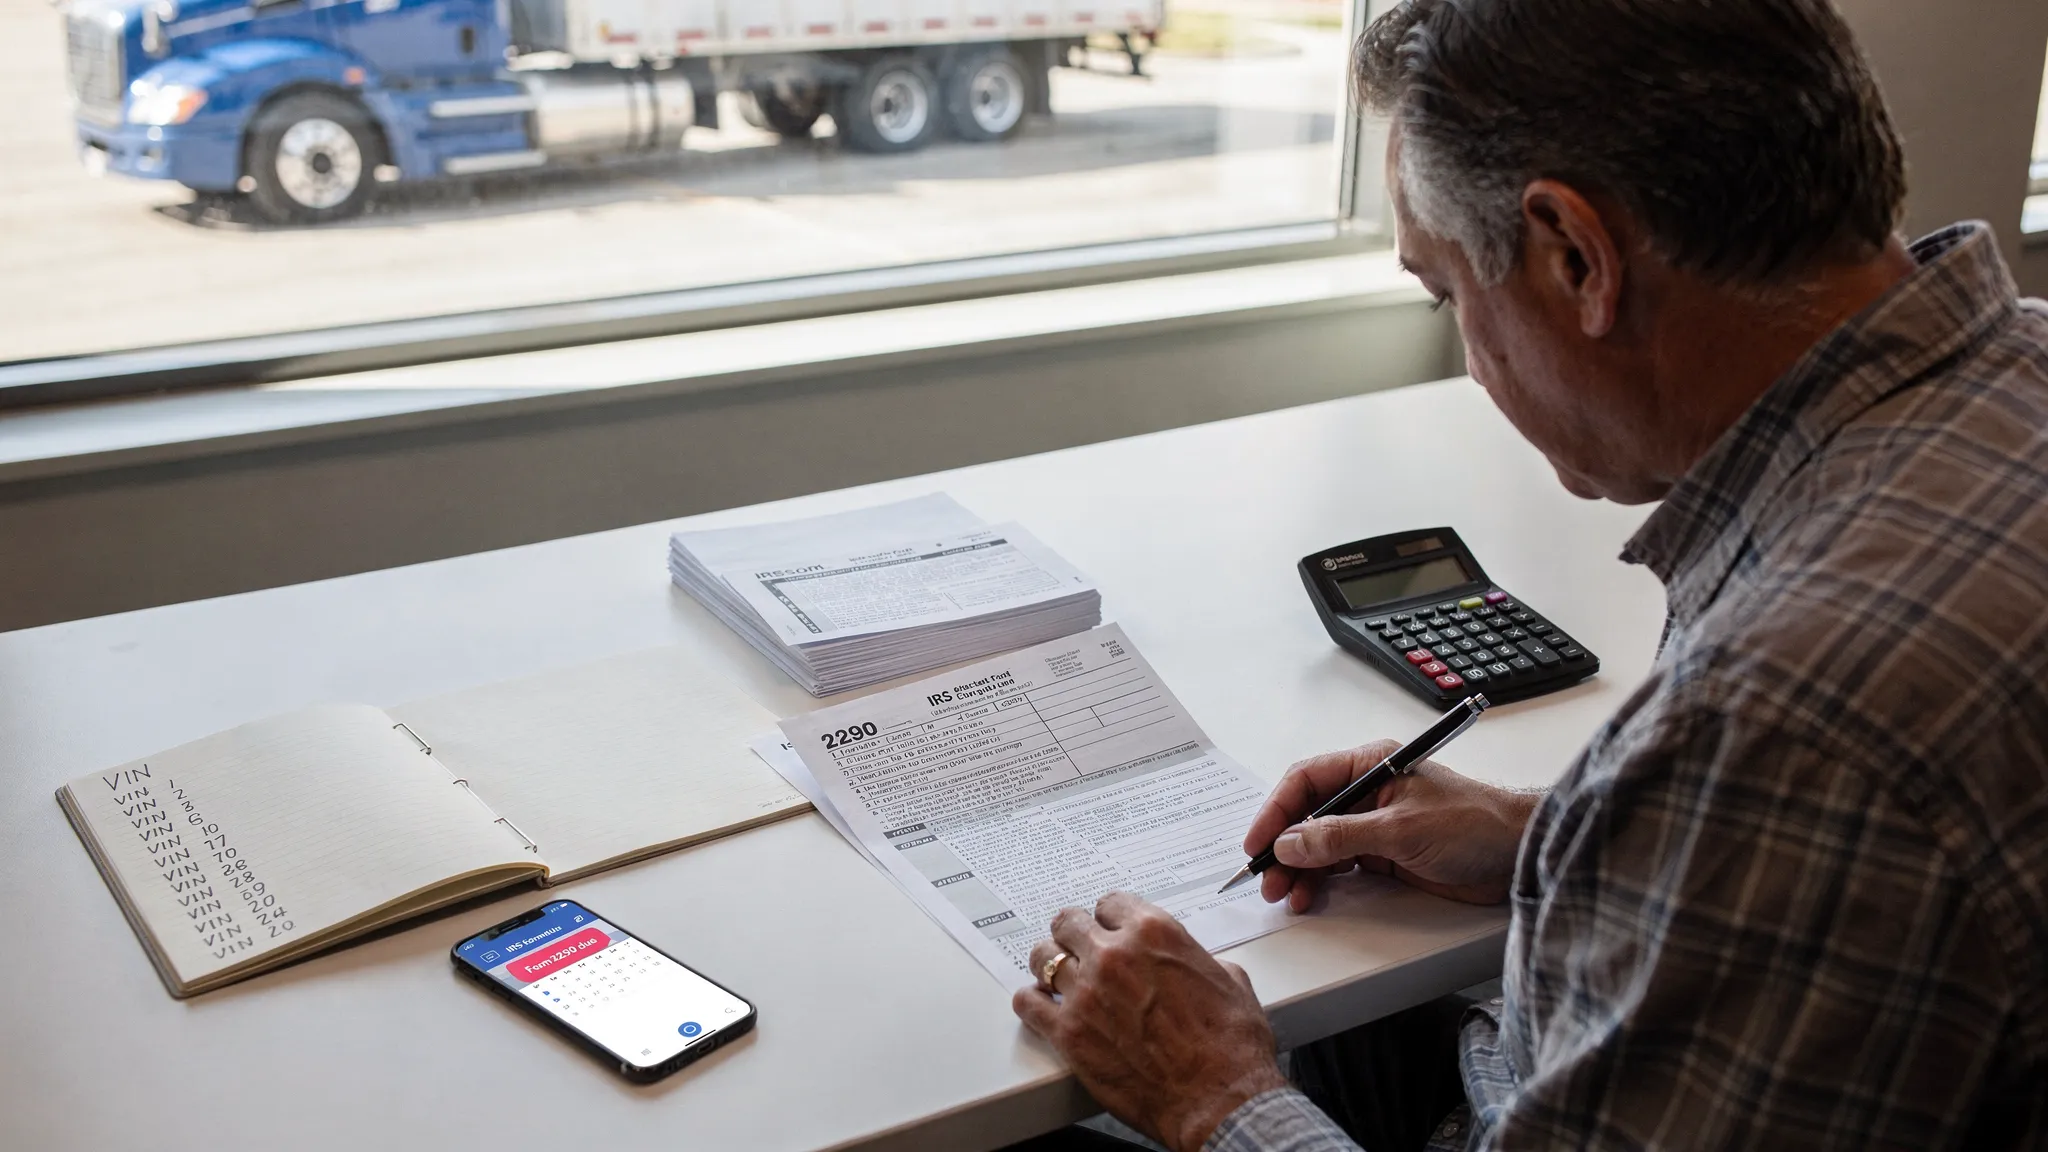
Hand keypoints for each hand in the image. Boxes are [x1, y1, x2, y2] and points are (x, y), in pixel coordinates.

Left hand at [1012, 892, 1287, 1151]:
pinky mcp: (1069, 1033)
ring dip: (1050, 964)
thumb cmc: (1231, 1048)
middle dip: (1074, 935)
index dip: (1110, 918)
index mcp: (1154, 933)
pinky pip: (1028, 1003)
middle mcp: (1114, 955)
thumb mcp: (1230, 982)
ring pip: (1043, 957)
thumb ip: (1196, 961)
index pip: (1110, 903)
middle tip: (1077, 947)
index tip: (1107, 928)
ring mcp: (1086, 993)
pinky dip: (1032, 1001)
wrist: (1219, 1101)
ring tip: (1057, 976)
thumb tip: (1188, 965)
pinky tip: (1042, 1005)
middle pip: (1068, 923)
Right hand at [1244, 740, 1538, 909]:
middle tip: (1268, 879)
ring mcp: (1374, 824)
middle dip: (1284, 847)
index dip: (1276, 811)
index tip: (1258, 843)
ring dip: (1299, 868)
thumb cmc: (1474, 824)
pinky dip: (1320, 880)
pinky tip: (1309, 894)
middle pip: (1307, 814)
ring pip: (1319, 844)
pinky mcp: (1385, 854)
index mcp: (1371, 765)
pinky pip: (1339, 864)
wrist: (1518, 855)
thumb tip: (1291, 843)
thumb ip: (1341, 837)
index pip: (1307, 780)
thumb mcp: (1401, 829)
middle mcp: (1368, 791)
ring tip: (1287, 895)